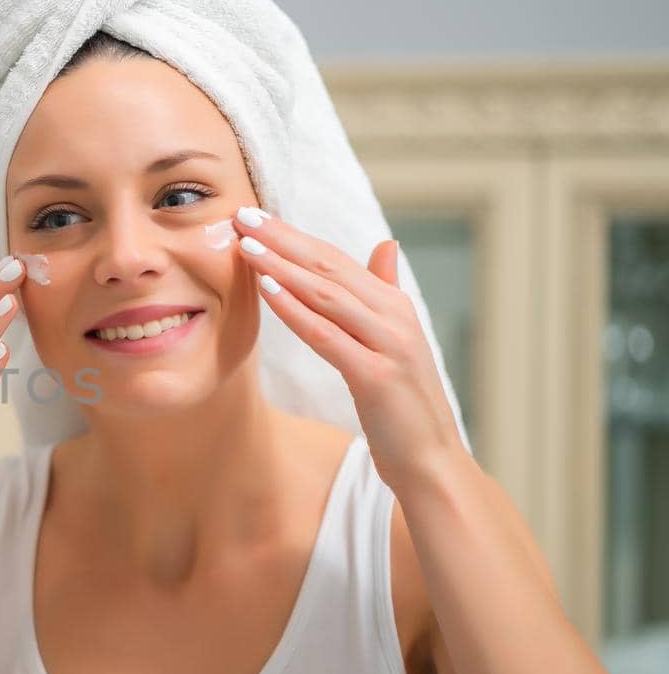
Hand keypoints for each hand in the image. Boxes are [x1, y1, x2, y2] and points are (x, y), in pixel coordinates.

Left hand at [231, 206, 467, 490]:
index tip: (255, 216)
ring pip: (326, 295)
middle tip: (242, 214)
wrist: (432, 459)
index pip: (335, 259)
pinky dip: (296, 309)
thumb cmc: (404, 404)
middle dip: (282, 239)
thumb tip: (386, 245)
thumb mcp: (395, 341)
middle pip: (328, 267)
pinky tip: (268, 289)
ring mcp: (387, 344)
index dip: (294, 235)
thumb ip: (385, 292)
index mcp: (393, 305)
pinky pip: (327, 335)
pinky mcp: (376, 376)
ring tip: (246, 245)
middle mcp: (393, 317)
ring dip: (282, 266)